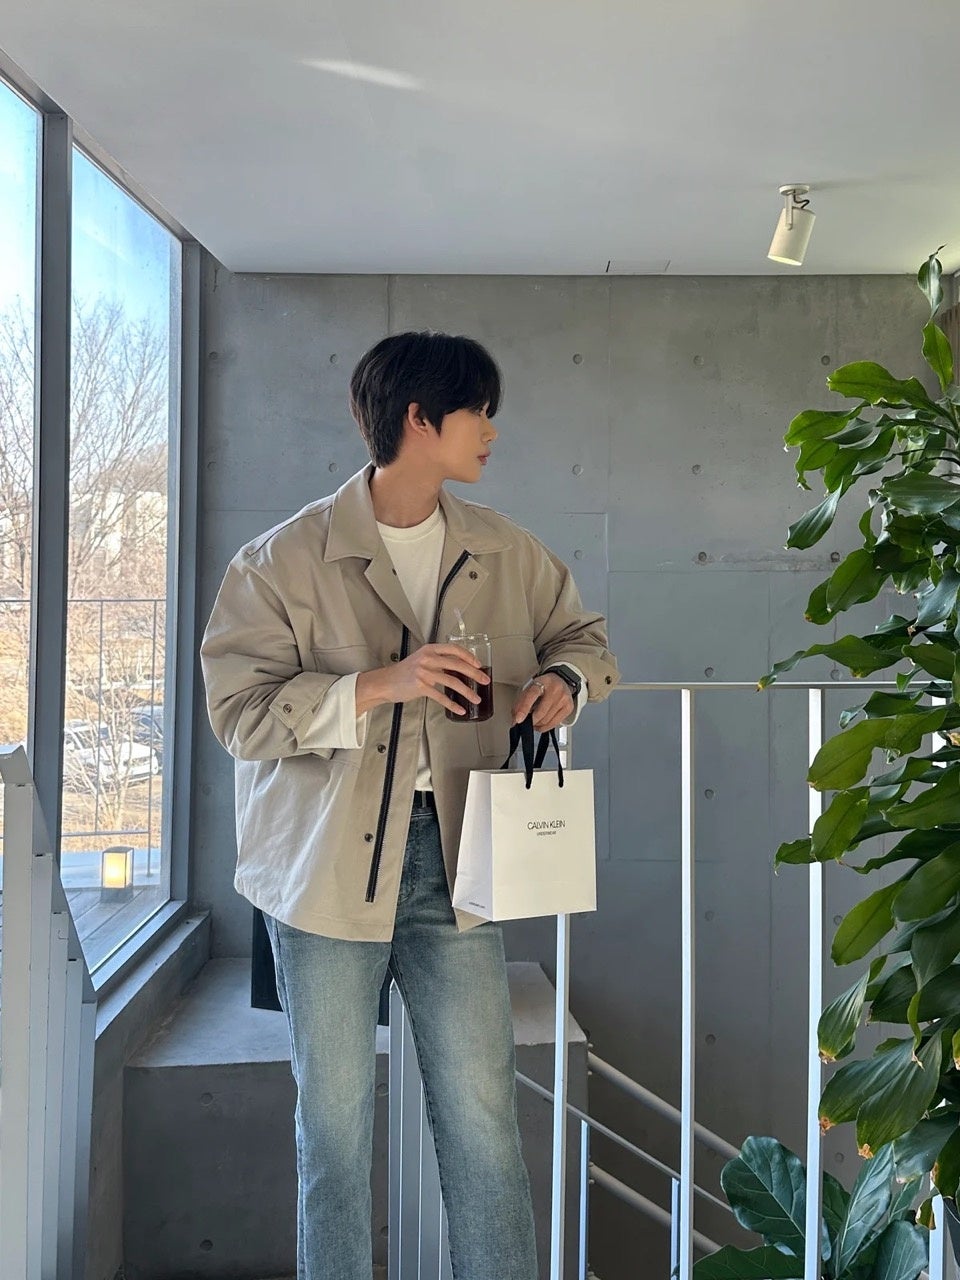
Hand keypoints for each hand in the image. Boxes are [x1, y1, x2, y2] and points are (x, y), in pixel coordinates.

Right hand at [356, 643, 489, 716]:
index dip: (469, 656)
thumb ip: (438, 661)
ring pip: (453, 681)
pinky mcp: (421, 686)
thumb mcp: (422, 660)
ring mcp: (424, 672)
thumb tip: (459, 669)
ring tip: (476, 698)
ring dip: (467, 691)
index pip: (454, 649)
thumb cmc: (404, 672)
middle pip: (457, 664)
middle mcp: (428, 659)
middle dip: (474, 674)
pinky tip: (461, 708)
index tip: (479, 665)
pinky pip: (441, 697)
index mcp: (430, 650)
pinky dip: (453, 704)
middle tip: (485, 681)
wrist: (385, 682)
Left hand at [511, 672, 573, 731]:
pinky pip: (554, 724)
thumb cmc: (543, 686)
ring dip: (537, 724)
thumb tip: (515, 720)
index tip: (518, 720)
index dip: (523, 708)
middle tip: (525, 721)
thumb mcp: (529, 688)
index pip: (531, 695)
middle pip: (540, 712)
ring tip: (534, 720)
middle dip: (530, 721)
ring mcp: (563, 699)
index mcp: (542, 682)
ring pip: (546, 720)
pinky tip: (541, 723)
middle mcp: (555, 689)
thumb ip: (520, 703)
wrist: (561, 680)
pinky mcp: (569, 707)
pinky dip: (545, 727)